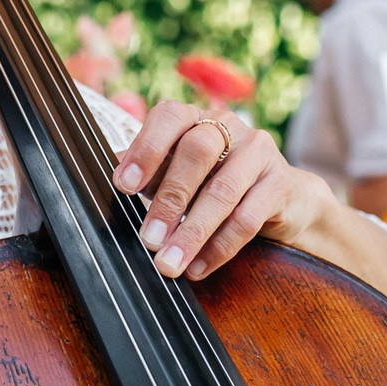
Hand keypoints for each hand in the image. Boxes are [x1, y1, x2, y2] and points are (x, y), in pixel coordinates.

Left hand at [110, 102, 334, 281]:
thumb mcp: (178, 173)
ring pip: (224, 190)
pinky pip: (248, 218)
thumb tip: (105, 181)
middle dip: (169, 197)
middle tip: (148, 239)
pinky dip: (219, 247)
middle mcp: (228, 126)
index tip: (123, 185)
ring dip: (193, 231)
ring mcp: (258, 152)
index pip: (169, 117)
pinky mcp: (280, 184)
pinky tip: (198, 268)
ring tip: (169, 263)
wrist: (281, 197)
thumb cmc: (214, 182)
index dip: (146, 148)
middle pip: (198, 150)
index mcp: (195, 119)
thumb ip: (148, 173)